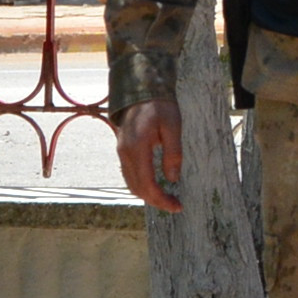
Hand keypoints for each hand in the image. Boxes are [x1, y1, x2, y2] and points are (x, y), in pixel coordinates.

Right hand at [121, 97, 184, 211]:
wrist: (141, 90)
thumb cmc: (160, 106)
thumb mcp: (173, 126)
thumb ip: (173, 153)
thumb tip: (173, 179)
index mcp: (137, 148)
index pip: (147, 183)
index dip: (161, 199)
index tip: (176, 206)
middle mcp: (125, 153)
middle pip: (137, 188)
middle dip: (155, 201)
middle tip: (175, 205)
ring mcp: (121, 152)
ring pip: (131, 183)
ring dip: (148, 195)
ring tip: (167, 198)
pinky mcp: (123, 151)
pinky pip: (129, 175)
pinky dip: (141, 185)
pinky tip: (155, 187)